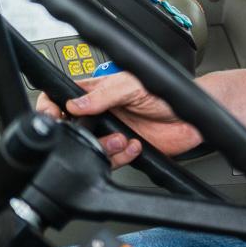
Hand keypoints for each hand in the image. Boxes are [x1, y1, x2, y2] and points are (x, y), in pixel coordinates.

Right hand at [33, 70, 203, 165]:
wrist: (193, 117)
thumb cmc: (166, 92)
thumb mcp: (132, 86)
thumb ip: (104, 93)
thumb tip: (75, 103)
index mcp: (97, 91)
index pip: (62, 96)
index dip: (52, 107)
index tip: (52, 117)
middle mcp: (101, 112)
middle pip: (71, 127)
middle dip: (77, 135)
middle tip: (95, 134)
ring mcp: (111, 132)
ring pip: (89, 148)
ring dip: (103, 147)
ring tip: (122, 138)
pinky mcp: (123, 150)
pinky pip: (110, 160)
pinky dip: (121, 156)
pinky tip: (135, 145)